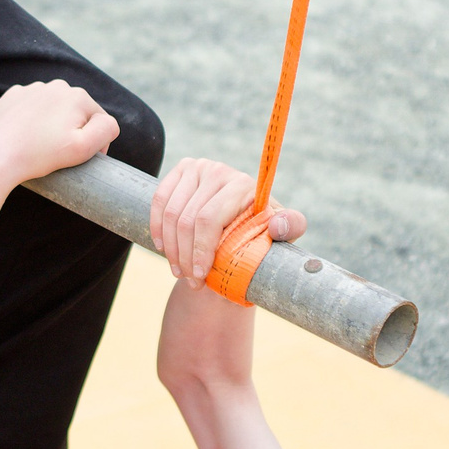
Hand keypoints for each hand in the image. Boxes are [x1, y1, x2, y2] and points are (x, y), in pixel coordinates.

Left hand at [0, 80, 119, 190]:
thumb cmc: (39, 156)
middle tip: (55, 152)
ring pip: (54, 110)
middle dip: (72, 131)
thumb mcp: (83, 149)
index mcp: (77, 96)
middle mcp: (57, 86)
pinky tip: (23, 136)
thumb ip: (106, 129)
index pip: (99, 121)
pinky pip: (32, 108)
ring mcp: (32, 89)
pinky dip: (32, 121)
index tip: (76, 158)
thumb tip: (108, 122)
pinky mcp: (13, 96)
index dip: (94, 144)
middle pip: (76, 114)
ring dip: (52, 125)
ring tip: (38, 145)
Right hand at [149, 158, 305, 282]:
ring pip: (170, 214)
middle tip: (191, 281)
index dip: (200, 251)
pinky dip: (158, 228)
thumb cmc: (263, 231)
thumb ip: (291, 227)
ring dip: (171, 248)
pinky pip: (159, 201)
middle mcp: (219, 170)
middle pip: (187, 219)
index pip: (209, 219)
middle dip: (185, 256)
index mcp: (243, 184)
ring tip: (179, 271)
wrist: (243, 224)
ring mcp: (197, 167)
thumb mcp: (282, 234)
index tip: (200, 276)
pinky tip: (163, 249)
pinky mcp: (180, 171)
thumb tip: (277, 226)